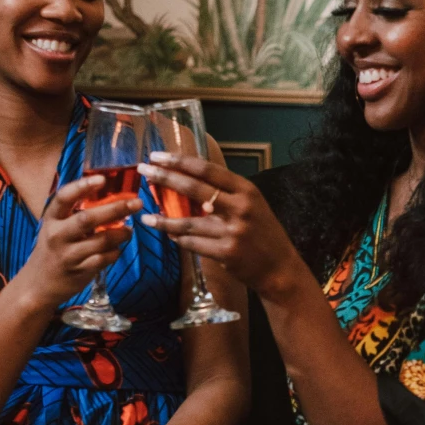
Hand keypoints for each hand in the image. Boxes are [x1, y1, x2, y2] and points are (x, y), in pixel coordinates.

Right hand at [22, 175, 140, 313]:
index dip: (82, 186)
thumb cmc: (52, 249)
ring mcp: (68, 255)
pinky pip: (104, 259)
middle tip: (137, 203)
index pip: (64, 197)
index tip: (102, 179)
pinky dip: (115, 252)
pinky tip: (118, 248)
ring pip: (101, 241)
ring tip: (129, 230)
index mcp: (51, 219)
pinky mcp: (79, 272)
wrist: (37, 284)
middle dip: (115, 209)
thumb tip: (110, 196)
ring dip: (121, 234)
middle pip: (87, 219)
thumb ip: (75, 213)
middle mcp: (57, 235)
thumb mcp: (56, 227)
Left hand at [139, 152, 298, 292]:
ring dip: (164, 220)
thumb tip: (188, 179)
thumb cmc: (263, 233)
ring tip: (145, 216)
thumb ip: (225, 193)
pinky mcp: (226, 253)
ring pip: (189, 222)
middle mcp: (240, 207)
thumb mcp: (252, 205)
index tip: (158, 156)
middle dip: (165, 178)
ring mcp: (233, 231)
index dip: (180, 161)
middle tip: (144, 171)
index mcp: (246, 190)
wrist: (280, 268)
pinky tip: (167, 235)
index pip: (207, 169)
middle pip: (195, 188)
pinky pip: (194, 244)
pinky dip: (179, 239)